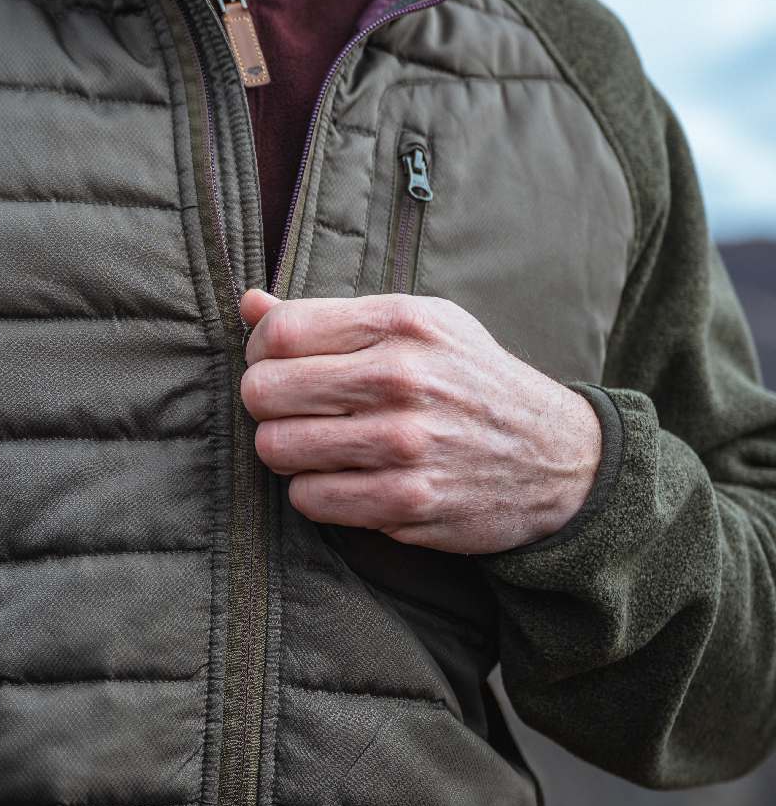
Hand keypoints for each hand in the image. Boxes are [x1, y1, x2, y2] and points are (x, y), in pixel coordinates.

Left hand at [240, 290, 601, 554]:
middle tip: (291, 410)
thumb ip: (331, 316)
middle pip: (264, 391)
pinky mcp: (408, 502)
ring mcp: (405, 444)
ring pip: (277, 450)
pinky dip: (314, 493)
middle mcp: (402, 378)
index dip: (259, 351)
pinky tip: (343, 479)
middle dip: (265, 404)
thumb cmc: (471, 381)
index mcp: (401, 322)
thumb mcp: (418, 326)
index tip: (275, 365)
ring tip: (318, 446)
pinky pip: (310, 500)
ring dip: (287, 451)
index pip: (280, 332)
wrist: (556, 457)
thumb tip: (249, 304)